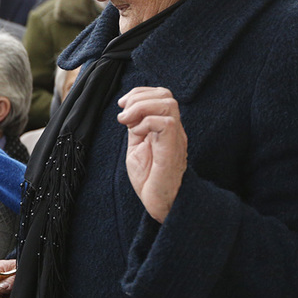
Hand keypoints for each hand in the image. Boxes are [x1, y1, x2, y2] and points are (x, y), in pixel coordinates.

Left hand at [117, 87, 187, 222]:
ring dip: (141, 107)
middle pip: (166, 94)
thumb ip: (136, 129)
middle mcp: (174, 130)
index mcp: (165, 128)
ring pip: (168, 103)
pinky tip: (136, 134)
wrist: (161, 203)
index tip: (122, 106)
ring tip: (127, 121)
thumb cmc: (149, 180)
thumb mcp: (137, 148)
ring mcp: (175, 138)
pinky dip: (146, 123)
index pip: (161, 95)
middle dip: (139, 96)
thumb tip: (129, 113)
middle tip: (124, 113)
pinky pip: (166, 122)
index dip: (139, 93)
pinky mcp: (172, 149)